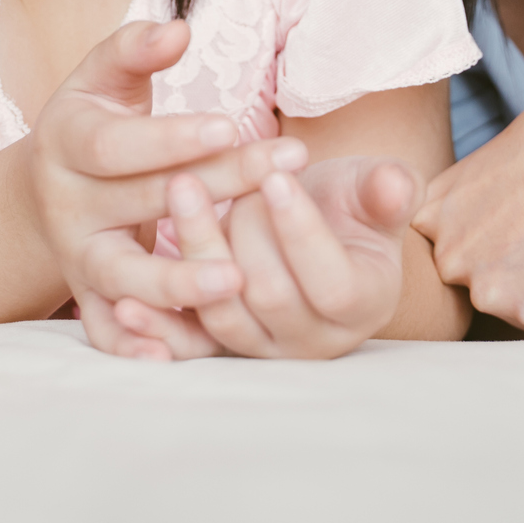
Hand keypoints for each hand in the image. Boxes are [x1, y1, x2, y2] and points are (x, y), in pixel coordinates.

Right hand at [28, 19, 306, 358]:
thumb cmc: (93, 123)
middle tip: (283, 169)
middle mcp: (66, 204)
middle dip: (216, 186)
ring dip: (177, 279)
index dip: (173, 136)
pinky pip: (106, 330)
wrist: (47, 190)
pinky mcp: (88, 296)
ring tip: (238, 277)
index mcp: (65, 143)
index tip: (234, 123)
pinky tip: (175, 355)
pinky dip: (135, 345)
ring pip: (121, 276)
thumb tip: (177, 28)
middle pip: (140, 202)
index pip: (118, 145)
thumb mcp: (103, 79)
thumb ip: (134, 50)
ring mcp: (75, 257)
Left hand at [109, 157, 418, 359]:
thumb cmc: (344, 203)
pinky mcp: (220, 346)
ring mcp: (264, 347)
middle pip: (270, 297)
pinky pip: (189, 346)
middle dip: (239, 232)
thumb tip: (397, 184)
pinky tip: (126, 305)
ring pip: (223, 314)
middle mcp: (314, 340)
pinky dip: (158, 329)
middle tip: (205, 175)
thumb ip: (385, 191)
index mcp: (362, 304)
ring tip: (177, 192)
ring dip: (194, 254)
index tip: (273, 177)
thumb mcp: (370, 190)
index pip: (333, 282)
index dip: (303, 231)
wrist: (308, 222)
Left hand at [413, 64, 523, 334]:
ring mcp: (485, 288)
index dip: (505, 234)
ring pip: (523, 305)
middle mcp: (447, 255)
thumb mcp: (495, 164)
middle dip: (521, 265)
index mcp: (431, 215)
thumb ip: (475, 207)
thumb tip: (485, 232)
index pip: (460, 252)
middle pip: (487, 285)